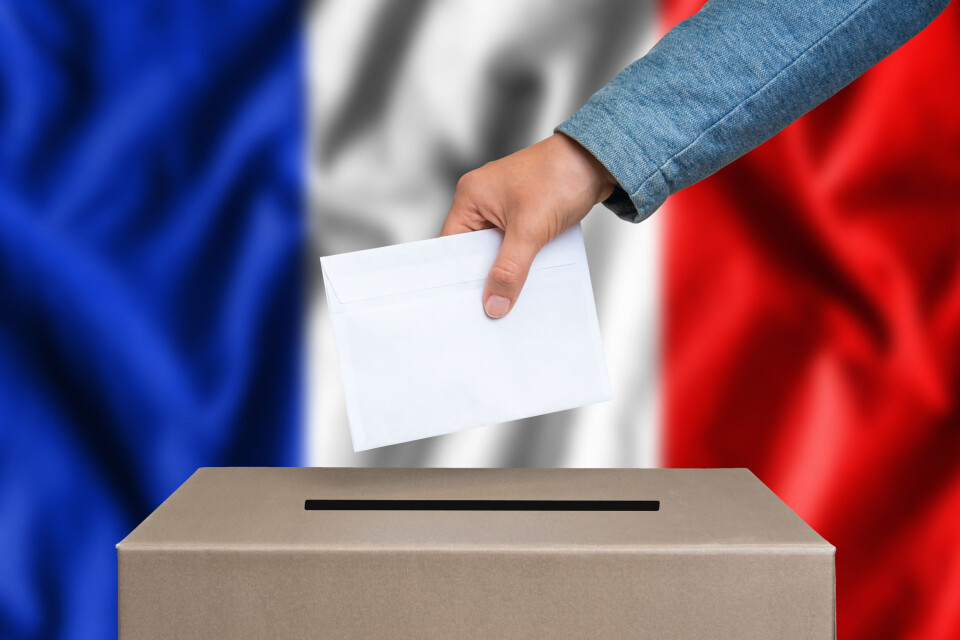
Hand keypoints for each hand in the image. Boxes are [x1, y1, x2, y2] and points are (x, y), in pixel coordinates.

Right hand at [441, 133, 615, 317]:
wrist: (597, 160)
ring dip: (508, 268)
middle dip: (487, 275)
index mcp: (471, 197)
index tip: (469, 301)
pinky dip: (524, 259)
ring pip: (498, 250)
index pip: (453, 245)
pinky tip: (532, 274)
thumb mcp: (530, 230)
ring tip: (514, 292)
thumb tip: (495, 301)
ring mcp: (505, 207)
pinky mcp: (525, 213)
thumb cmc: (560, 174)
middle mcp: (483, 200)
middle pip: (475, 250)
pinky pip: (516, 244)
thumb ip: (510, 270)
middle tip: (494, 304)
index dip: (460, 274)